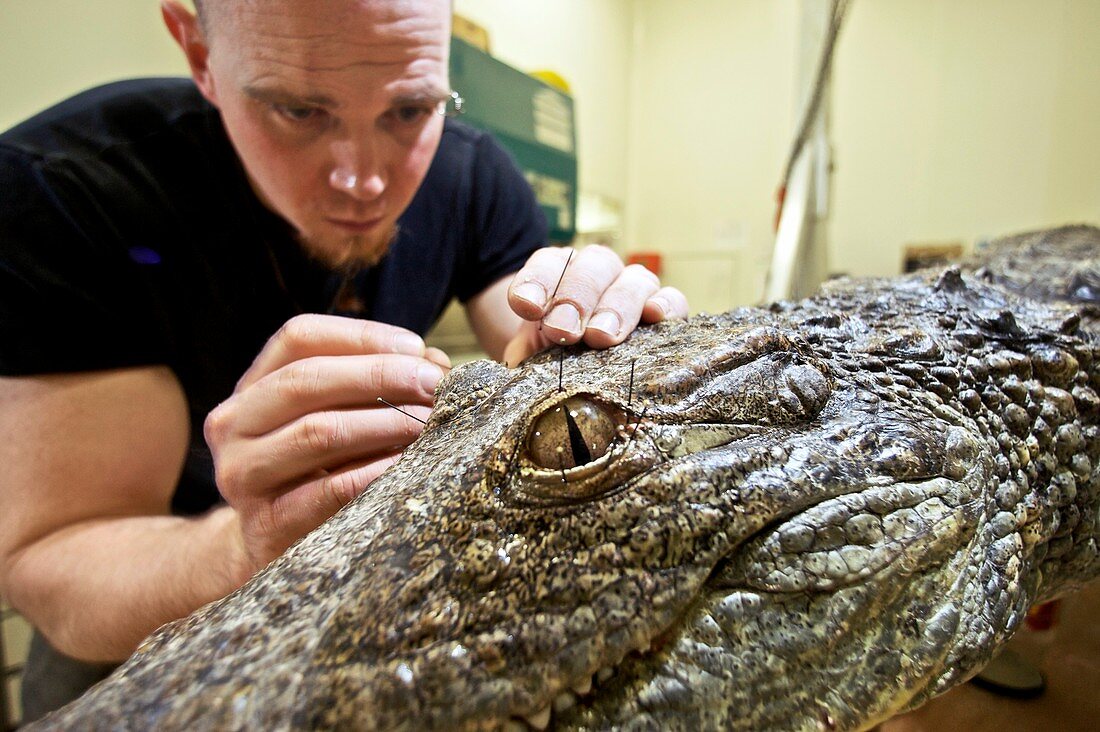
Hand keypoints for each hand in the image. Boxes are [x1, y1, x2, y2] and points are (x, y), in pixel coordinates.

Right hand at [204, 315, 449, 574]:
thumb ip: (377, 383)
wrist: (271, 544)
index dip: (361, 336)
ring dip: (384, 422)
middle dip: (379, 375)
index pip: (299, 338)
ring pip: (317, 431)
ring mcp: (244, 474)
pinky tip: (407, 465)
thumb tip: (432, 364)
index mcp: (251, 386)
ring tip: (428, 422)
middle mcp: (234, 424)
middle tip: (432, 382)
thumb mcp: (337, 416)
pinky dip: (375, 472)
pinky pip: (330, 490)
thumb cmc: (317, 467)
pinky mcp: (266, 523)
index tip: (415, 346)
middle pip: (306, 381)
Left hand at [502, 244, 688, 364]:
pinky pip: (673, 300)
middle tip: (562, 331)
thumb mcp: (529, 358)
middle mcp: (599, 273)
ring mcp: (634, 288)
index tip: (526, 307)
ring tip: (601, 336)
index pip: (549, 263)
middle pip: (593, 267)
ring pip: (633, 281)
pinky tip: (653, 316)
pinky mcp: (666, 309)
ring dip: (616, 306)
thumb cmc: (550, 361)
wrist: (578, 373)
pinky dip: (665, 304)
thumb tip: (516, 378)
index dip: (536, 282)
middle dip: (575, 298)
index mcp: (559, 274)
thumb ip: (522, 359)